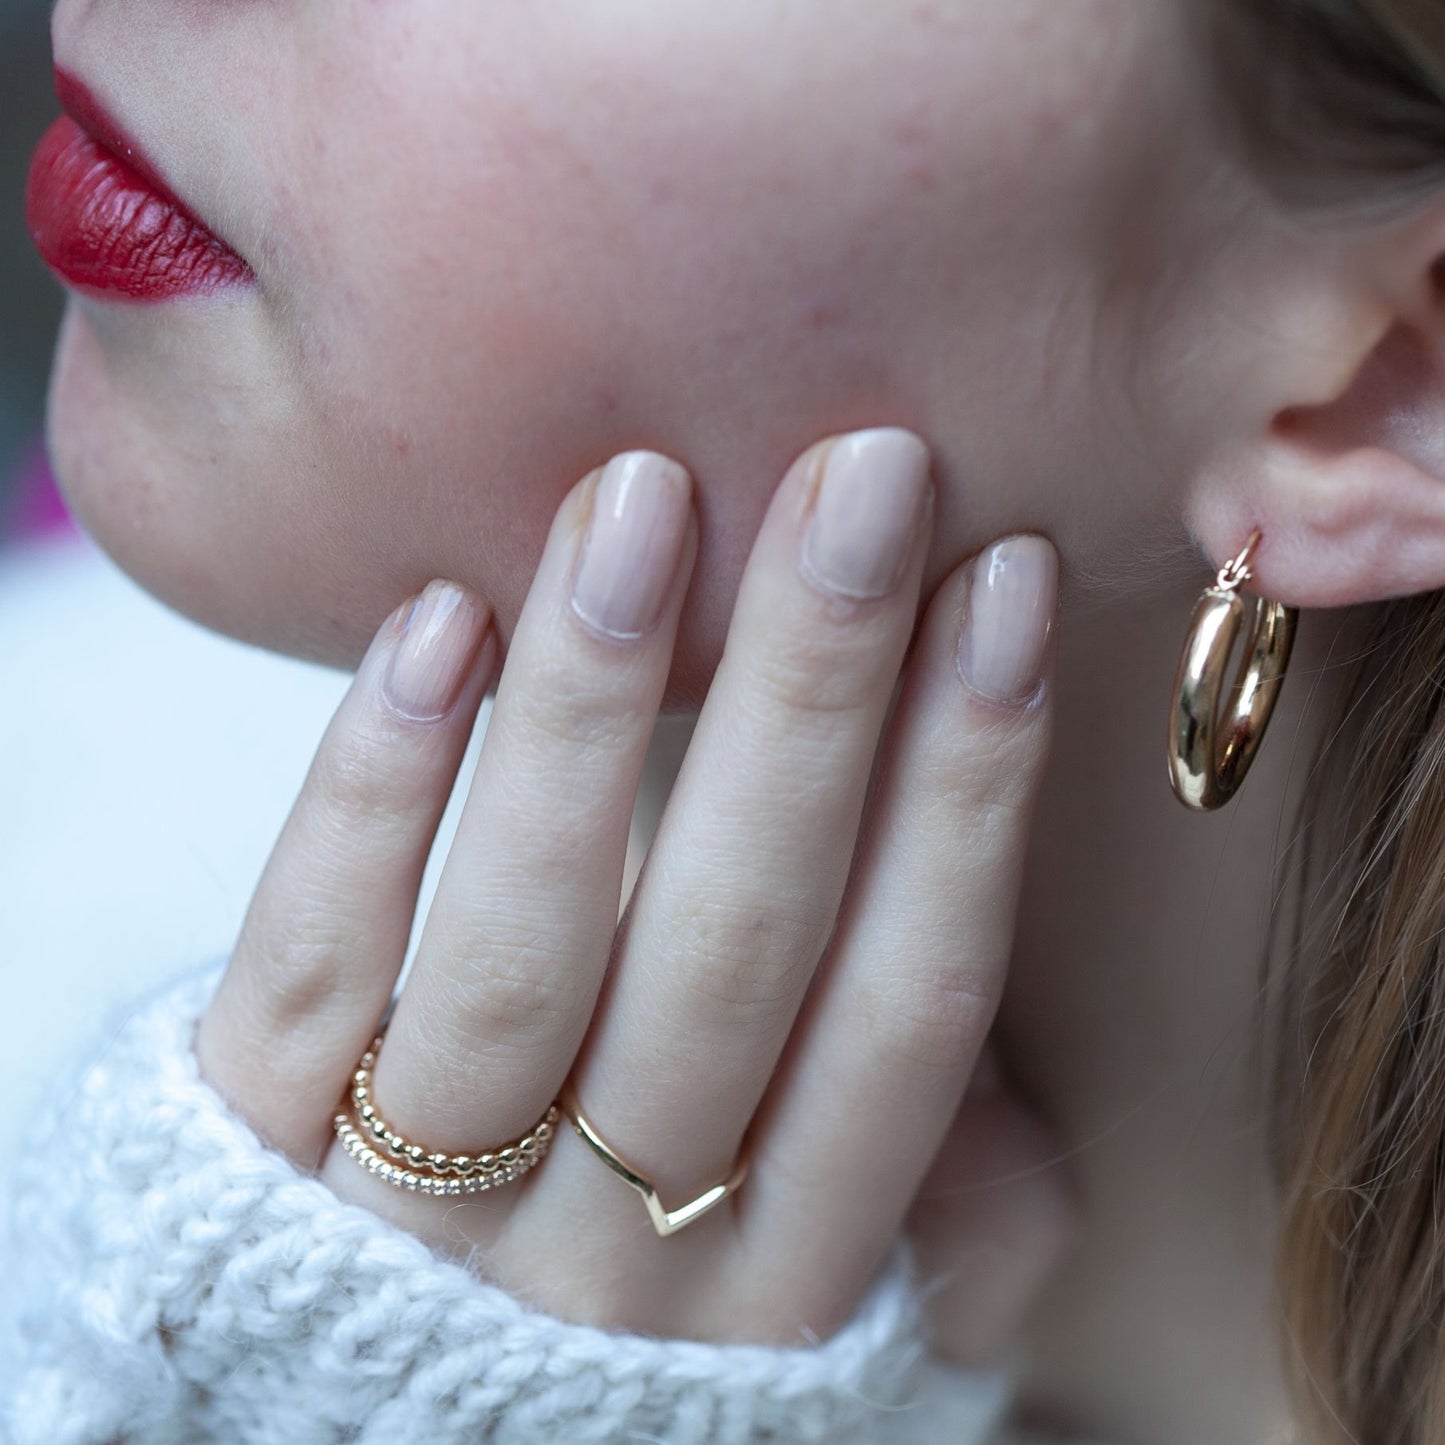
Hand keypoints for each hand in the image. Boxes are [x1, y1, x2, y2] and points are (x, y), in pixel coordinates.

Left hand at [193, 426, 1073, 1351]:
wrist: (351, 1420)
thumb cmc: (623, 1296)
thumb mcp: (785, 1282)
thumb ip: (909, 1197)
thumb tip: (1030, 1138)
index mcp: (782, 1275)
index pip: (907, 1008)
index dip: (969, 788)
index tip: (998, 585)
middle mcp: (617, 1257)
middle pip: (739, 947)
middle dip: (815, 694)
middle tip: (863, 473)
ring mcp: (423, 1212)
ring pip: (527, 943)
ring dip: (597, 705)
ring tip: (643, 497)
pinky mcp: (254, 1149)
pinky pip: (314, 963)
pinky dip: (377, 789)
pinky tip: (442, 619)